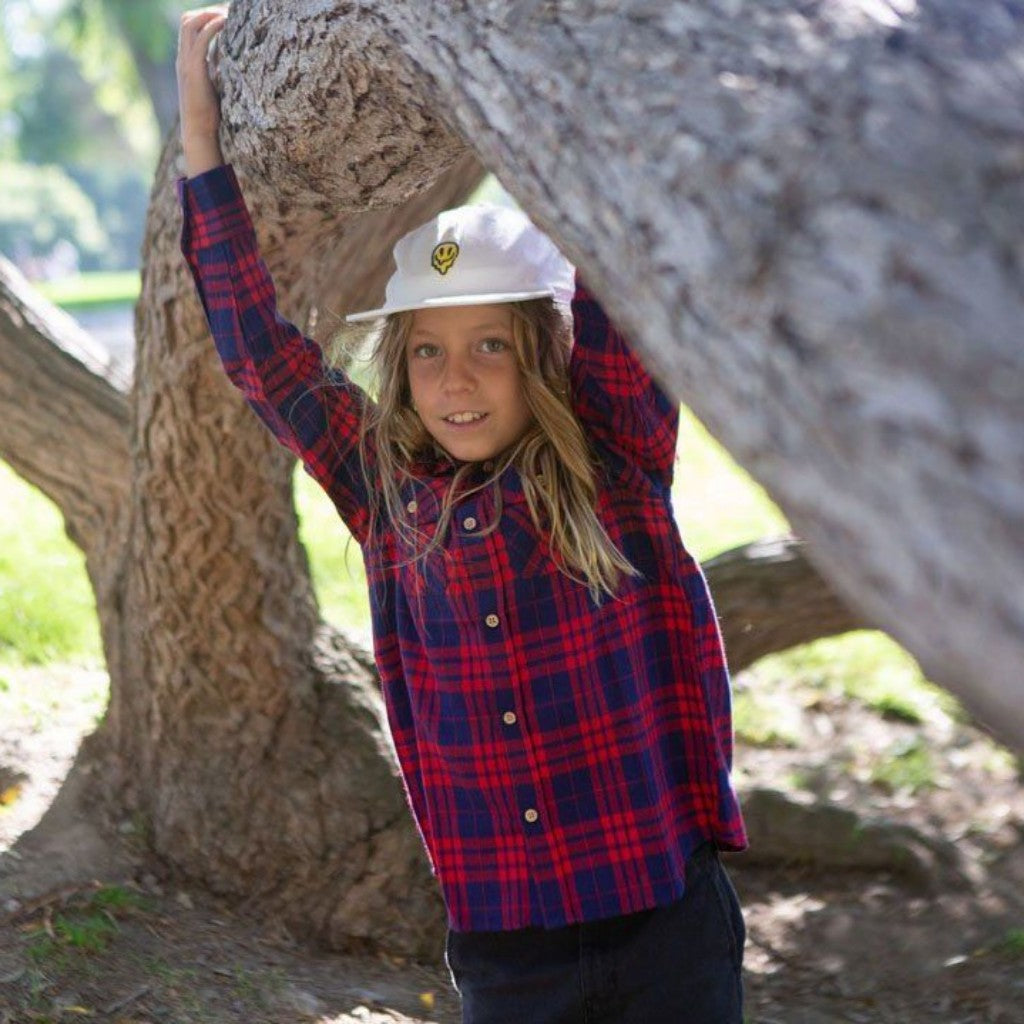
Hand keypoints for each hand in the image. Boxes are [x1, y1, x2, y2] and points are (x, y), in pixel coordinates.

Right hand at [177, 6, 228, 176]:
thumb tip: (231, 59)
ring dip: (210, 14)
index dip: (205, 16)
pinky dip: (213, 26)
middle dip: (208, 11)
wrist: (199, 131)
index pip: (189, 27)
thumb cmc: (210, 114)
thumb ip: (217, 69)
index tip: (226, 16)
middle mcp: (183, 58)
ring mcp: (186, 63)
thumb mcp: (214, 85)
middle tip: (230, 12)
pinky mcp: (193, 70)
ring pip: (190, 24)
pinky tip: (227, 23)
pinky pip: (201, 39)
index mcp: (187, 61)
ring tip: (229, 15)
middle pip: (187, 20)